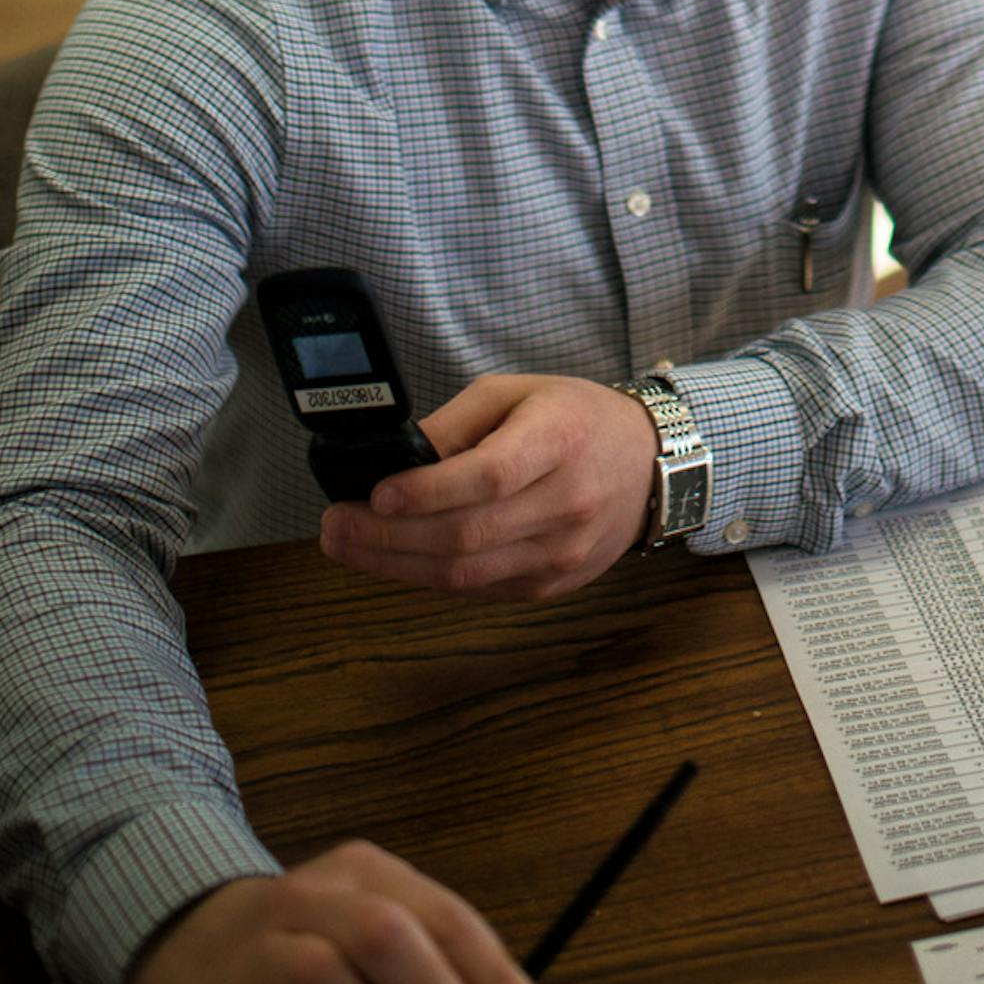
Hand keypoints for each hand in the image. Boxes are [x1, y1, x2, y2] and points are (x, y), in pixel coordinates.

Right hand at [126, 843, 550, 983]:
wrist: (187, 944)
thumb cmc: (309, 943)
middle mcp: (303, 902)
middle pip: (381, 935)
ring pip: (319, 978)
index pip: (441, 915)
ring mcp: (251, 960)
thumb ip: (438, 968)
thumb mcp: (374, 931)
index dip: (493, 978)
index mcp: (361, 873)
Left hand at [319, 374, 658, 604]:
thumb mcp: (516, 393)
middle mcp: (566, 503)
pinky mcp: (552, 585)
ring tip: (347, 547)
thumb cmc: (575, 419)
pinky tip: (395, 560)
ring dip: (396, 566)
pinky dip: (430, 578)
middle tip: (335, 526)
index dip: (428, 492)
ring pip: (467, 574)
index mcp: (558, 441)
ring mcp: (561, 553)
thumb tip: (395, 461)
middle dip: (388, 537)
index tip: (375, 495)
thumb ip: (456, 423)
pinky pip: (479, 590)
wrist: (648, 464)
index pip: (489, 476)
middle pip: (467, 535)